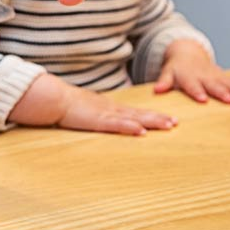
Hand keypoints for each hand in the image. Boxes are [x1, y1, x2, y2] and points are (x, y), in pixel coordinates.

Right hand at [11, 72, 176, 134]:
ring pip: (133, 117)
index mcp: (108, 107)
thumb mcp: (85, 110)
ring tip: (169, 125)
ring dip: (151, 121)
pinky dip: (130, 127)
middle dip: (158, 117)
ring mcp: (105, 114)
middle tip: (176, 122)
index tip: (168, 118)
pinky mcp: (96, 120)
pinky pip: (116, 125)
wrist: (52, 98)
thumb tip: (100, 119)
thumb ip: (95, 114)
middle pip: (139, 113)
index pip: (134, 111)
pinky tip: (141, 131)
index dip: (151, 114)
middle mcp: (110, 109)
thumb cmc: (66, 105)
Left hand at [153, 39, 229, 103]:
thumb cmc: (176, 68)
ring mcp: (217, 76)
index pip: (192, 85)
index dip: (197, 92)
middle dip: (222, 92)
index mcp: (189, 77)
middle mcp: (205, 76)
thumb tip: (156, 90)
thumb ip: (164, 82)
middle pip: (214, 85)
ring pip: (229, 83)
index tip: (203, 99)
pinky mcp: (225, 76)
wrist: (187, 53)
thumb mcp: (167, 73)